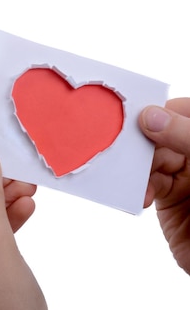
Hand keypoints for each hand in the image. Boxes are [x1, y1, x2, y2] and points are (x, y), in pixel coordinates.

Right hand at [140, 98, 189, 273]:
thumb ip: (188, 137)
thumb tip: (151, 116)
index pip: (184, 111)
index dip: (161, 112)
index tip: (137, 118)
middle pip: (160, 133)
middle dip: (142, 142)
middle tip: (125, 151)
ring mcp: (185, 175)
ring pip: (148, 158)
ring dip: (135, 168)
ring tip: (136, 181)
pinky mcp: (169, 198)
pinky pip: (145, 183)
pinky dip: (136, 188)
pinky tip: (142, 199)